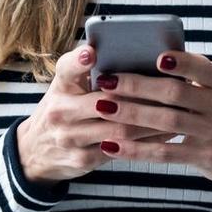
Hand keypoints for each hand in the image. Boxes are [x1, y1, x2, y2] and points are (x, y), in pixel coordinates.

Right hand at [16, 42, 178, 185]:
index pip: (67, 69)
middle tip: (171, 88)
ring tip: (176, 111)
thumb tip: (134, 53)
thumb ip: (89, 73)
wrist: (35, 151)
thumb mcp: (66, 88)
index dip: (79, 61)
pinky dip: (146, 141)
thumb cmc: (63, 109)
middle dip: (140, 96)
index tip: (93, 52)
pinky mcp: (82, 159)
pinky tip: (166, 133)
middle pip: (104, 102)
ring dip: (151, 121)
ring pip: (118, 129)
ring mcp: (70, 138)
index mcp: (60, 86)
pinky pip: (120, 149)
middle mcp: (60, 111)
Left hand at [90, 49, 211, 203]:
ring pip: (168, 122)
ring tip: (102, 107)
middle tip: (107, 81)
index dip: (181, 63)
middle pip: (176, 93)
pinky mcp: (205, 157)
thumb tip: (144, 61)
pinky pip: (166, 153)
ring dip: (132, 114)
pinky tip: (113, 145)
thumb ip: (191, 79)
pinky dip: (137, 150)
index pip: (201, 68)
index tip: (158, 57)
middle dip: (138, 86)